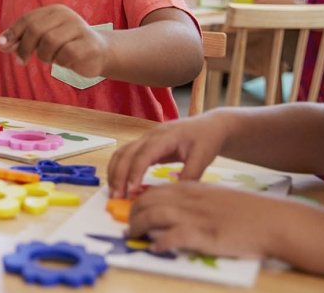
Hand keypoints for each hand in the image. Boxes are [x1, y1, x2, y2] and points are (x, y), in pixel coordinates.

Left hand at [0, 5, 108, 76]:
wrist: (98, 53)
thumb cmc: (65, 45)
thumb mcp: (41, 40)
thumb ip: (20, 39)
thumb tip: (0, 43)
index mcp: (53, 10)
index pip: (27, 19)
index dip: (12, 34)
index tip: (4, 47)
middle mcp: (67, 15)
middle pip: (36, 30)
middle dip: (24, 47)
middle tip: (22, 61)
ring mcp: (79, 28)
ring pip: (50, 42)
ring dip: (45, 56)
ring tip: (51, 58)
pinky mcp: (89, 44)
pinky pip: (66, 54)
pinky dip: (60, 61)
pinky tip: (65, 61)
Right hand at [106, 113, 231, 198]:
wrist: (209, 126)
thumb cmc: (207, 139)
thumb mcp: (203, 158)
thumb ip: (190, 175)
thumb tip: (174, 195)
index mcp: (165, 137)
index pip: (143, 154)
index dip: (135, 172)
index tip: (132, 191)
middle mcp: (151, 135)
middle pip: (126, 153)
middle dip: (118, 175)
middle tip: (117, 197)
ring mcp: (146, 139)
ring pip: (121, 153)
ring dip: (114, 172)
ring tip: (114, 192)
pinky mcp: (145, 145)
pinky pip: (126, 155)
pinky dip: (119, 169)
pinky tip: (121, 183)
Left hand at [128, 182, 290, 257]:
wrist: (274, 221)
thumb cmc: (250, 213)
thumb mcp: (219, 199)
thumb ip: (198, 202)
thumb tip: (180, 212)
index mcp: (194, 189)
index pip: (156, 190)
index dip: (140, 200)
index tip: (133, 210)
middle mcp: (191, 200)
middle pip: (149, 201)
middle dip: (133, 213)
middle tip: (128, 224)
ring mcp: (196, 216)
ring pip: (153, 216)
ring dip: (138, 226)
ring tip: (132, 236)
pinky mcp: (204, 235)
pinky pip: (173, 237)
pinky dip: (159, 243)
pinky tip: (155, 248)